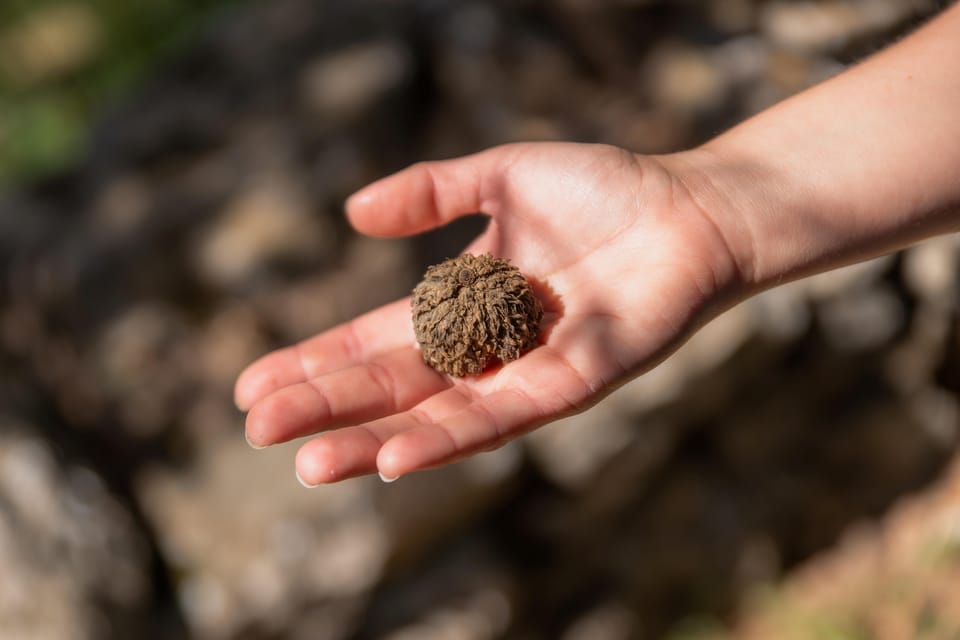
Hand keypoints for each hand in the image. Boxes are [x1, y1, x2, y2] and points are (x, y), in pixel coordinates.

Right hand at [234, 142, 742, 482]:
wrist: (692, 209)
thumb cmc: (604, 191)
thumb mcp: (501, 175)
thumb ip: (431, 192)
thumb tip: (352, 215)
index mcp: (460, 303)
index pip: (372, 341)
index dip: (315, 362)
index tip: (252, 386)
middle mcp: (484, 349)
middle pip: (392, 387)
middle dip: (325, 408)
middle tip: (257, 428)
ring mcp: (524, 373)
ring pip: (434, 418)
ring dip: (370, 441)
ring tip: (307, 464)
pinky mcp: (570, 386)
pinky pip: (502, 420)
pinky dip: (447, 441)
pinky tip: (396, 459)